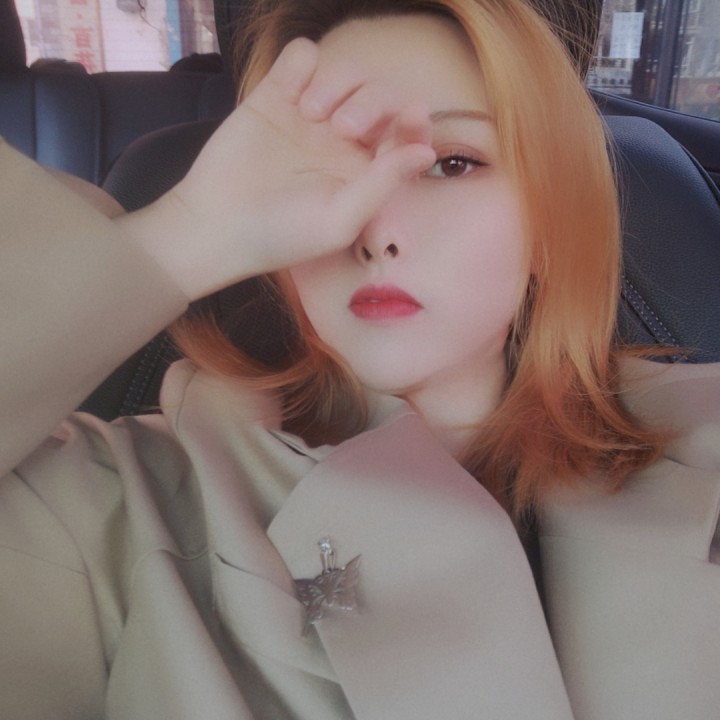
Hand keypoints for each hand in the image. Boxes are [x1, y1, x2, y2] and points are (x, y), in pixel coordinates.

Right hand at [120, 38, 434, 300]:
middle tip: (342, 128)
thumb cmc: (282, 236)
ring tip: (308, 113)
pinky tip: (291, 91)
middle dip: (371, 102)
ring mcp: (310, 117)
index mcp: (366, 172)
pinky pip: (302, 57)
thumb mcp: (340, 220)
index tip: (410, 116)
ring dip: (337, 82)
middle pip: (380, 94)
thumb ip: (384, 183)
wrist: (217, 226)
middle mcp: (343, 141)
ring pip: (345, 70)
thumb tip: (427, 151)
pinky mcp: (274, 96)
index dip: (414, 121)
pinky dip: (303, 61)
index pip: (406, 134)